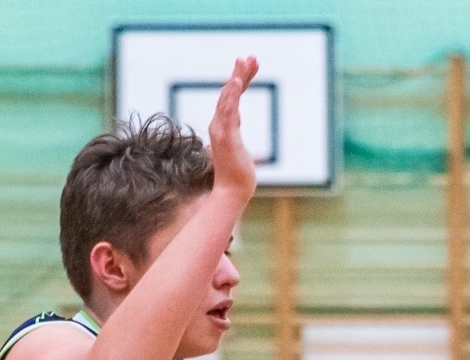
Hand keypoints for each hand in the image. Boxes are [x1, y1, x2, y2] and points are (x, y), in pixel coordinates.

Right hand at [208, 57, 258, 199]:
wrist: (232, 192)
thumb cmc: (237, 176)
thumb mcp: (243, 154)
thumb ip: (242, 143)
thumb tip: (250, 143)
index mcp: (225, 126)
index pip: (233, 98)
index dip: (240, 81)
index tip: (249, 65)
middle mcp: (220, 124)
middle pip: (229, 93)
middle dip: (239, 73)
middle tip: (249, 56)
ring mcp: (221, 129)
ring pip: (227, 98)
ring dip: (235, 80)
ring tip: (242, 63)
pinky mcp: (225, 136)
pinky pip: (227, 110)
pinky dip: (229, 95)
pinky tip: (235, 82)